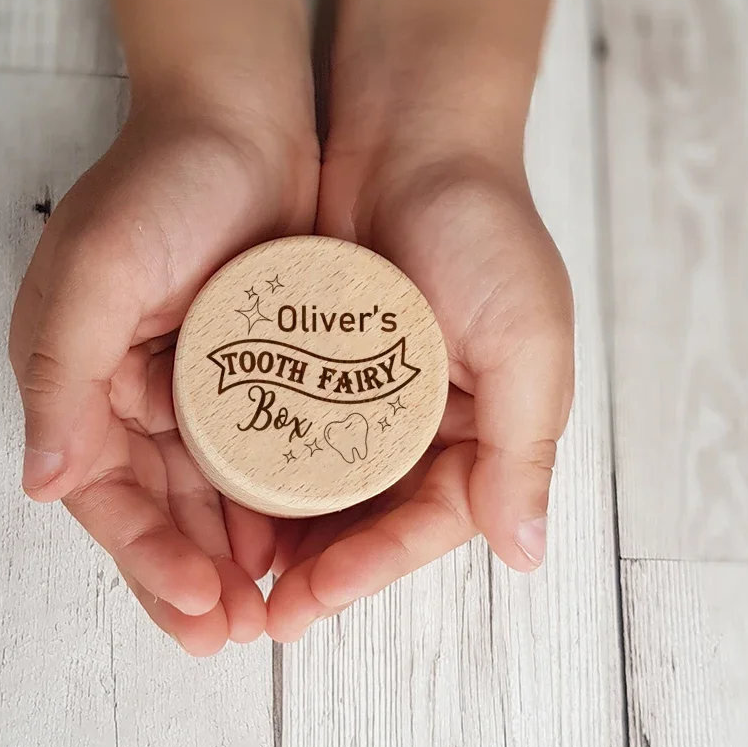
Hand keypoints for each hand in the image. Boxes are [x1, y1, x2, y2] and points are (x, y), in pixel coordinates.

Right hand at [10, 91, 317, 653]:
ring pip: (206, 494)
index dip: (144, 557)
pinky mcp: (250, 369)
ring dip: (230, 553)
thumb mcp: (97, 269)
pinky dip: (266, 501)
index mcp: (79, 376)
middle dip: (189, 575)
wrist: (243, 117)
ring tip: (265, 609)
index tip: (194, 607)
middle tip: (231, 634)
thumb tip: (41, 483)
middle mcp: (130, 391)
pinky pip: (254, 454)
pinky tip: (291, 540)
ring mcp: (193, 384)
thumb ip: (61, 375)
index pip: (105, 493)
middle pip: (155, 509)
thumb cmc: (163, 181)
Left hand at [266, 52, 574, 640]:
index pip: (425, 526)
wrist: (412, 134)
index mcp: (480, 432)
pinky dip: (256, 470)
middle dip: (317, 571)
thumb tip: (526, 553)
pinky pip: (282, 432)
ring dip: (279, 535)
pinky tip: (218, 498)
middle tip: (260, 612)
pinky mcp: (312, 362)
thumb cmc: (484, 230)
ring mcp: (361, 397)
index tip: (311, 598)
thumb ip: (524, 448)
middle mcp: (420, 425)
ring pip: (318, 490)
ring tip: (229, 575)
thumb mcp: (528, 340)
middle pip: (365, 522)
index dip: (371, 568)